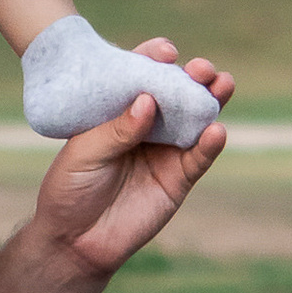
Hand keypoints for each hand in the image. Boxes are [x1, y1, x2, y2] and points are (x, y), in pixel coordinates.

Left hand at [28, 41, 235, 283]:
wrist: (75, 241)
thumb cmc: (70, 189)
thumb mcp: (84, 154)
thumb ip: (116, 129)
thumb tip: (147, 101)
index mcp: (119, 111)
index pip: (140, 77)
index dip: (154, 60)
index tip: (165, 51)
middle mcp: (147, 126)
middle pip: (176, 94)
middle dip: (193, 76)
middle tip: (202, 68)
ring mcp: (166, 151)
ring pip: (196, 120)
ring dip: (211, 100)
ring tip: (221, 85)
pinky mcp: (179, 179)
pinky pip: (199, 157)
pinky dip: (210, 143)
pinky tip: (216, 130)